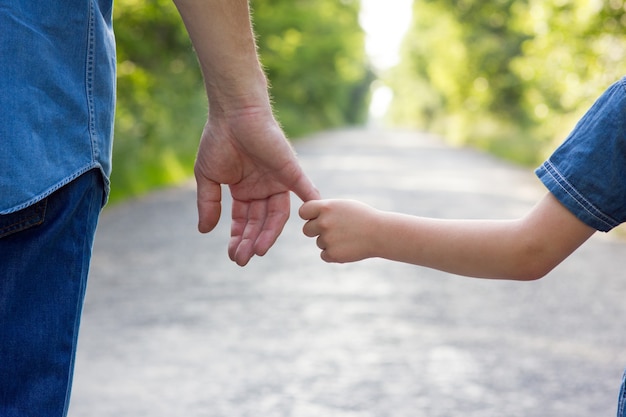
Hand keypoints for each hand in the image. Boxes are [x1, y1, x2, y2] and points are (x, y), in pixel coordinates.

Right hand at [195, 105, 319, 265]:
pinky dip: (310, 204)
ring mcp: (278, 181)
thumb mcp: (208, 177)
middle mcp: (262, 189)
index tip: (233, 255)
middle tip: (243, 259)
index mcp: (244, 191)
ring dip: (269, 234)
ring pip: (277, 215)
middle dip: (251, 241)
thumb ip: (208, 204)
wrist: (233, 114)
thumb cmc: (218, 140)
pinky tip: (309, 222)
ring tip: (258, 250)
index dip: (239, 239)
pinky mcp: (291, 171)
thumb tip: (203, 231)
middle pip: (259, 222)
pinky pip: (304, 191)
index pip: (244, 222)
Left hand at [299, 199, 378, 262]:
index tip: (316, 218)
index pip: (303, 212)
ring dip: (329, 242)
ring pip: (319, 243)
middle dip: (316, 231)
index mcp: (326, 207)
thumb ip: (325, 209)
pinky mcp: (332, 254)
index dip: (309, 216)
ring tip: (347, 237)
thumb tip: (309, 215)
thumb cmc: (363, 217)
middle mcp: (324, 223)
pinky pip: (324, 255)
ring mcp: (327, 239)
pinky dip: (333, 254)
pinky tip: (347, 247)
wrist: (380, 233)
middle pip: (307, 230)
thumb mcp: (343, 206)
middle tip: (334, 230)